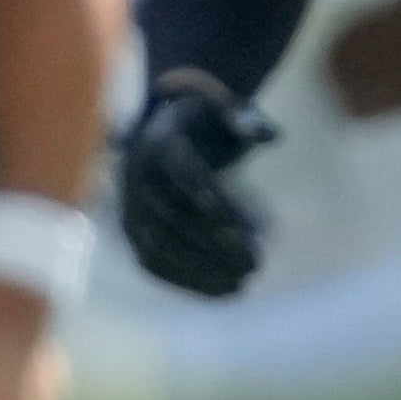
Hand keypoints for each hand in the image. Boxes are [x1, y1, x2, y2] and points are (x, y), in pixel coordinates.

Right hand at [115, 70, 280, 298]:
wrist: (162, 135)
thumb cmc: (204, 123)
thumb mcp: (224, 108)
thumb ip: (245, 119)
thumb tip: (269, 136)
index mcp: (160, 141)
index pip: (184, 173)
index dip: (212, 200)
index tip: (244, 227)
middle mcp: (137, 177)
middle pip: (174, 217)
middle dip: (216, 243)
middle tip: (256, 261)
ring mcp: (131, 209)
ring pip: (161, 246)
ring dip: (203, 268)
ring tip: (244, 280)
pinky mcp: (133, 234)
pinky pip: (155, 263)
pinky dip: (187, 280)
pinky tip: (223, 290)